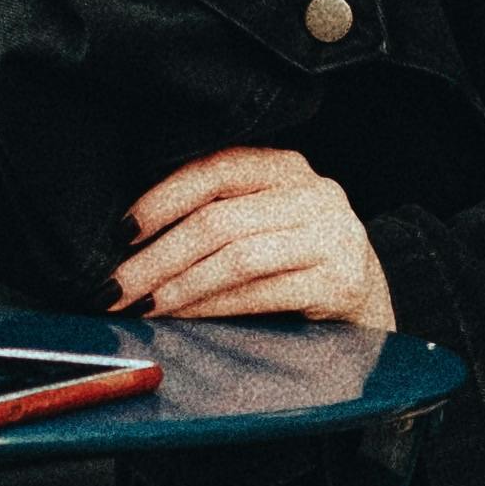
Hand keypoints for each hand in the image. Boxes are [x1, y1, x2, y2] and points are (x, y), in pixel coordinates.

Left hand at [112, 147, 393, 332]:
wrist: (369, 304)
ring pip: (237, 258)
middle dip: (157, 257)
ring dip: (179, 287)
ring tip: (143, 306)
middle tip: (116, 286)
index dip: (162, 198)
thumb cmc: (299, 260)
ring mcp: (331, 237)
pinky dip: (214, 308)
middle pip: (219, 220)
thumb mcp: (267, 219)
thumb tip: (131, 239)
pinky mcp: (338, 282)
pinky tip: (184, 318)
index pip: (216, 169)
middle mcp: (313, 195)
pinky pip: (261, 293)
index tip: (121, 232)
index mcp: (287, 167)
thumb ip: (220, 212)